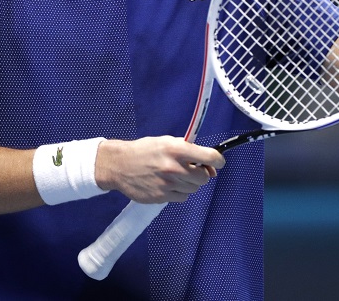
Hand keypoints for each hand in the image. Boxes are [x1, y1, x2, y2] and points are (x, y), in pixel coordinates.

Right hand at [95, 136, 224, 203]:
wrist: (119, 165)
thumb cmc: (144, 151)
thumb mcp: (166, 141)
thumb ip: (188, 150)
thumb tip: (209, 164)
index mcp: (176, 149)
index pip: (209, 157)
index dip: (218, 160)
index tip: (219, 162)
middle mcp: (174, 167)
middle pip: (204, 177)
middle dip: (202, 173)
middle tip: (192, 169)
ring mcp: (168, 184)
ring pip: (194, 189)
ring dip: (189, 183)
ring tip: (175, 176)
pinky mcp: (161, 197)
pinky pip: (182, 197)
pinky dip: (179, 192)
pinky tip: (168, 184)